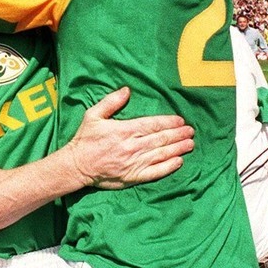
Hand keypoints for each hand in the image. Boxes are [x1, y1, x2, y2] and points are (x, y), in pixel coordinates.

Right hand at [62, 87, 194, 189]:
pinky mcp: (133, 176)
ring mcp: (134, 162)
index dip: (169, 122)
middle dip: (178, 134)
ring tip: (190, 144)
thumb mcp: (94, 115)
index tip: (180, 120)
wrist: (77, 165)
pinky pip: (155, 172)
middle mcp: (132, 146)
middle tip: (191, 131)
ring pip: (161, 154)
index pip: (152, 124)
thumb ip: (111, 102)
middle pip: (161, 139)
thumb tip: (127, 90)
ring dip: (178, 149)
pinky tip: (179, 162)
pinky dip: (168, 167)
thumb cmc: (85, 139)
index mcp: (124, 130)